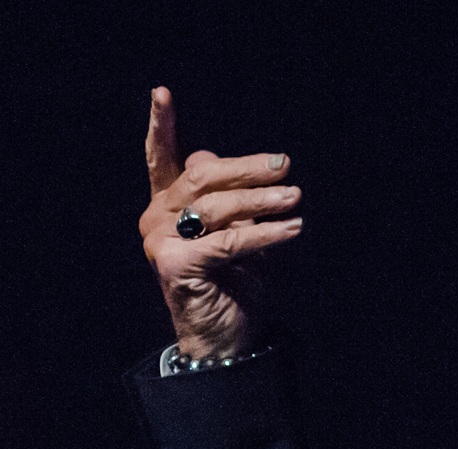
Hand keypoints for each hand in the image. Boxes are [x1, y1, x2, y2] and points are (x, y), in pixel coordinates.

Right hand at [139, 86, 302, 358]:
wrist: (230, 342)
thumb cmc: (239, 287)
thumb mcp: (241, 235)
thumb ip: (231, 201)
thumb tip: (211, 156)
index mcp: (169, 207)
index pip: (161, 160)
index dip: (161, 126)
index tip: (163, 92)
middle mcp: (157, 219)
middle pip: (202, 178)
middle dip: (246, 169)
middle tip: (285, 165)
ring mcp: (161, 242)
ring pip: (217, 208)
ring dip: (263, 201)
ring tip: (296, 198)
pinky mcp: (174, 264)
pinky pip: (229, 240)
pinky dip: (266, 234)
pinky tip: (294, 228)